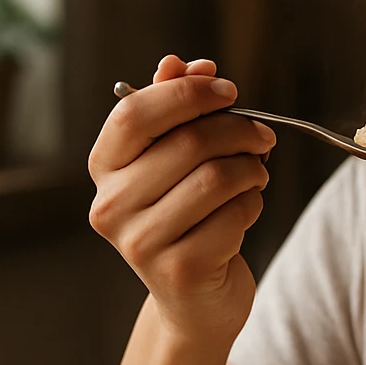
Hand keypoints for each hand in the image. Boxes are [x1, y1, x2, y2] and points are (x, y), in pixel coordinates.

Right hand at [88, 55, 275, 341]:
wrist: (195, 301)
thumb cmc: (188, 217)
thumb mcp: (175, 160)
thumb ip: (173, 108)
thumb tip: (180, 63)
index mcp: (104, 169)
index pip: (134, 114)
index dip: (187, 94)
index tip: (227, 90)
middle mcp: (111, 207)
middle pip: (188, 143)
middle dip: (239, 130)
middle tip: (262, 137)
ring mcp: (141, 243)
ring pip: (217, 178)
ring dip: (251, 170)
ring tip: (255, 175)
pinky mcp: (180, 271)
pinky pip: (235, 215)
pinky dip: (253, 206)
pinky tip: (245, 212)